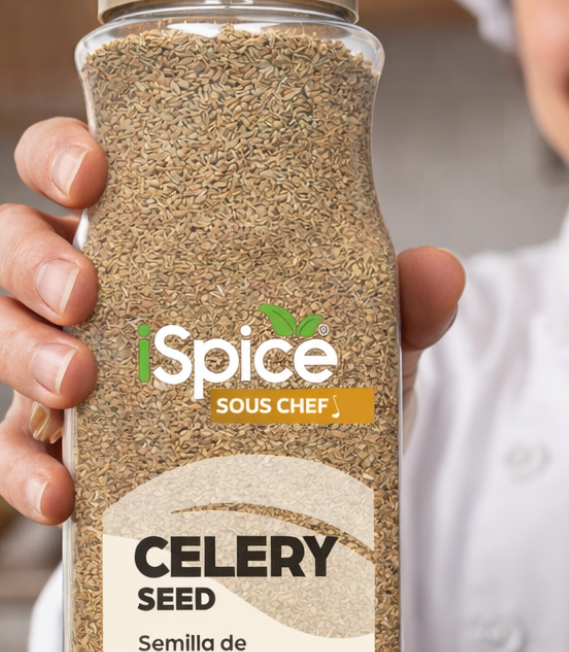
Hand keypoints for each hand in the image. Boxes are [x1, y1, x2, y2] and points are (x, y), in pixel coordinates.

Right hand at [0, 118, 464, 525]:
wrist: (305, 482)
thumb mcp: (359, 342)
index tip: (93, 175)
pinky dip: (24, 468)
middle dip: (30, 263)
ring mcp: (67, 365)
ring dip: (19, 355)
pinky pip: (13, 447)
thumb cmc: (315, 380)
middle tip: (87, 296)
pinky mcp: (64, 444)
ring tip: (76, 390)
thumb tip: (443, 273)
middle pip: (11, 245)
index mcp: (154, 237)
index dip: (60, 156)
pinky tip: (63, 494)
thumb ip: (397, 306)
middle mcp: (96, 289)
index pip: (75, 170)